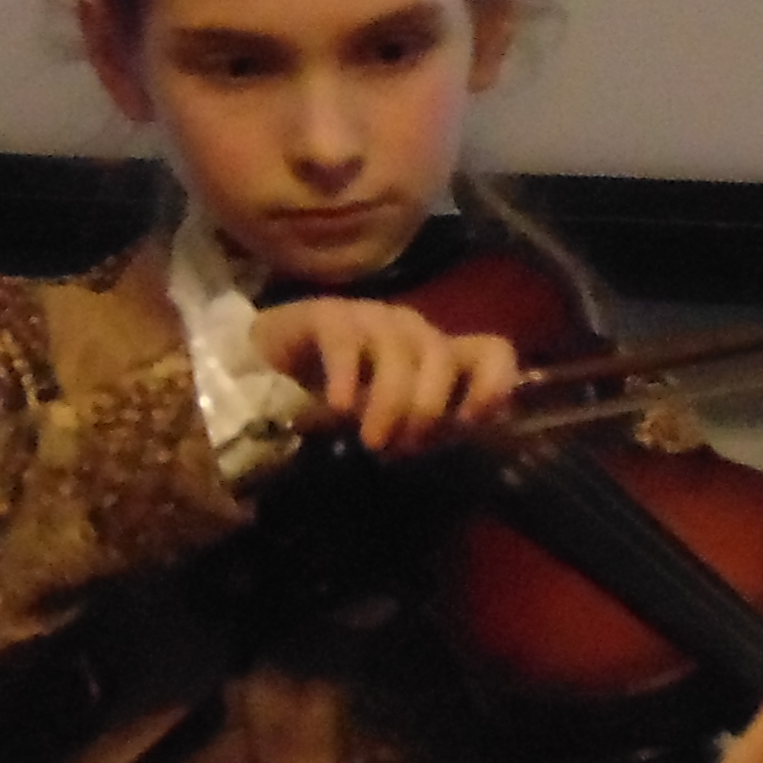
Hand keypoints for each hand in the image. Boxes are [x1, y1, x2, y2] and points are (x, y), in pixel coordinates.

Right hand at [248, 297, 523, 451]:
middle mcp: (413, 330)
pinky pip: (347, 343)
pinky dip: (347, 378)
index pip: (493, 351)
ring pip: (399, 353)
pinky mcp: (329, 315)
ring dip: (391, 403)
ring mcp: (372, 317)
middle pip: (442, 358)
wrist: (268, 368)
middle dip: (428, 409)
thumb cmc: (343, 398)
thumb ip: (426, 429)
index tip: (470, 422)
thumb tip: (457, 440)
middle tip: (401, 447)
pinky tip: (340, 408)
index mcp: (438, 353)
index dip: (494, 385)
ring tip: (372, 441)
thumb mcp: (391, 420)